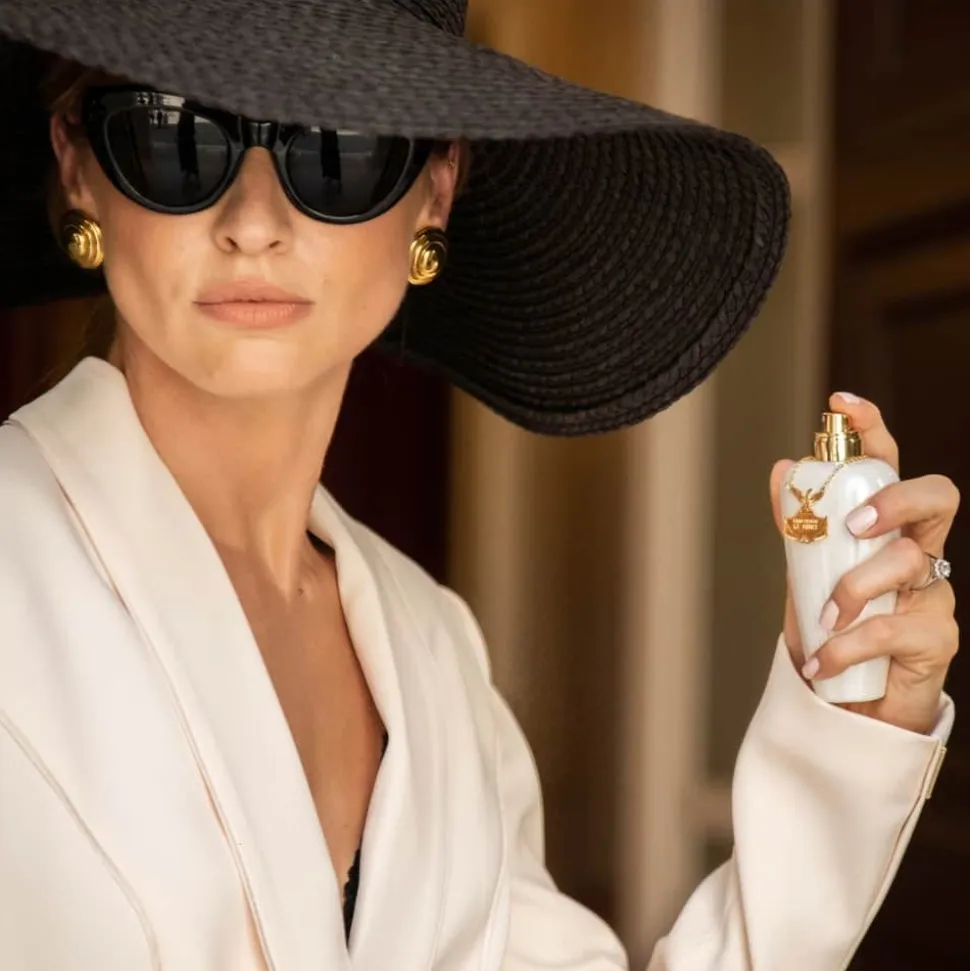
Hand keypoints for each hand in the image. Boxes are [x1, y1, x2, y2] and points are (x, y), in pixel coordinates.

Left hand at [769, 392, 958, 734]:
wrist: (849, 700)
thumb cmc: (834, 627)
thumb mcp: (806, 573)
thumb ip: (800, 526)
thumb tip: (783, 468)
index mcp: (884, 526)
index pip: (888, 465)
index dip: (872, 429)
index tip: (840, 403)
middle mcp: (918, 550)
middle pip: (935, 497)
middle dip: (895, 499)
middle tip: (855, 524)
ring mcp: (933, 592)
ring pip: (905, 563)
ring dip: (852, 589)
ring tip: (820, 620)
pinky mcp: (937, 638)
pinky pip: (891, 629)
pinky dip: (845, 645)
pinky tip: (820, 662)